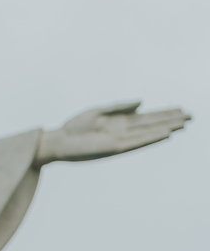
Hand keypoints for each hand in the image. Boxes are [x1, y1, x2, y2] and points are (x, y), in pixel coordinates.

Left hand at [36, 102, 189, 165]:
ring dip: (166, 128)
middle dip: (171, 120)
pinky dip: (151, 138)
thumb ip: (120, 107)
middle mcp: (123, 131)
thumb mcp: (99, 111)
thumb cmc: (75, 127)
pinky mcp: (113, 148)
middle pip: (152, 124)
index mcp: (120, 122)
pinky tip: (164, 134)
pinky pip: (137, 142)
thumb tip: (142, 102)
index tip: (181, 109)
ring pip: (148, 133)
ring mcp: (120, 140)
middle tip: (191, 117)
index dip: (164, 113)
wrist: (59, 141)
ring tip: (183, 124)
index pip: (147, 117)